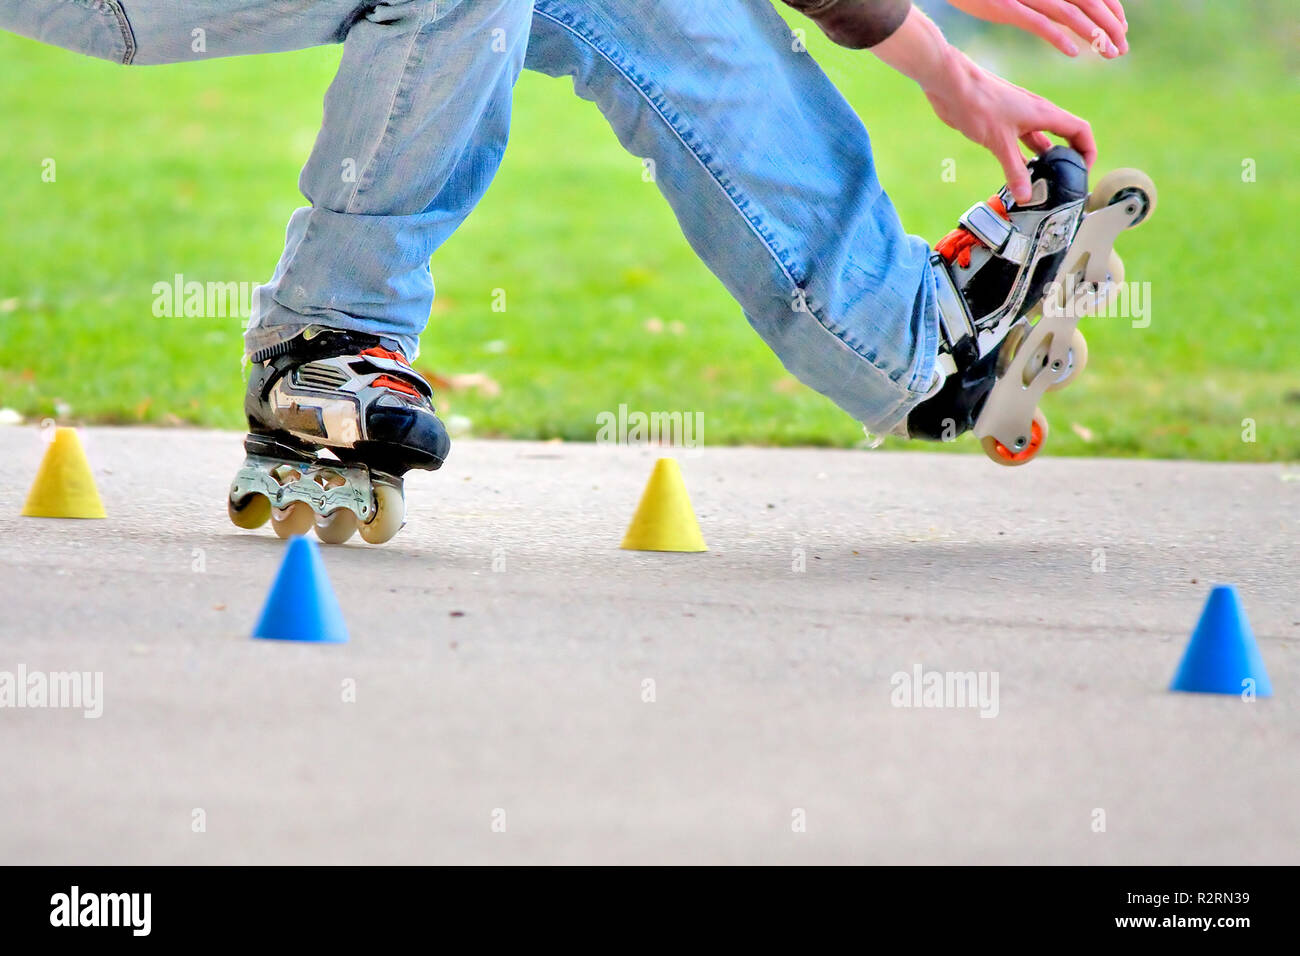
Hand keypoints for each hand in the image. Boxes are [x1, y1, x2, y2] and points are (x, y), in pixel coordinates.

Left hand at [923, 48, 1095, 201]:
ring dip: (1044, 161)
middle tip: (1063, 183)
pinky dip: (1023, 159)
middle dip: (1067, 159)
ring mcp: (1019, 118)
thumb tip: (1026, 197)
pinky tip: (1017, 174)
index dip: (1088, 150)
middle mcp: (1036, 114)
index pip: (1080, 130)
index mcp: (1044, 113)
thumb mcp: (999, 142)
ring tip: (1043, 183)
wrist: (951, 85)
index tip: (1083, 171)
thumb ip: (1014, 170)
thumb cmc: (979, 104)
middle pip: (1063, 137)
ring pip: (1040, 142)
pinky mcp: (1001, 124)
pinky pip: (1020, 143)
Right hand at [946, 0, 1128, 57]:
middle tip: (1121, 50)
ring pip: (1071, 14)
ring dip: (1094, 35)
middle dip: (1111, 27)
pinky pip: (1040, 23)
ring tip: (1108, 54)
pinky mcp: (1007, 7)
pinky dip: (1059, 38)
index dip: (1113, 10)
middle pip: (1089, 3)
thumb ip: (1050, 0)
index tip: (1121, 31)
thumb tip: (1072, 15)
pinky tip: (1074, 52)